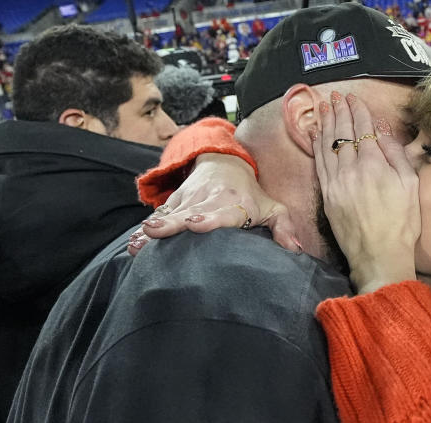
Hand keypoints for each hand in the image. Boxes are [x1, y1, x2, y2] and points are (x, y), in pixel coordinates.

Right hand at [127, 154, 295, 255]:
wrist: (224, 163)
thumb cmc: (251, 194)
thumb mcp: (272, 207)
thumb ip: (284, 228)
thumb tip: (296, 251)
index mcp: (233, 203)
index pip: (221, 212)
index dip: (208, 219)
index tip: (196, 224)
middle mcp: (207, 200)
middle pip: (188, 213)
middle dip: (173, 223)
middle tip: (156, 232)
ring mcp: (188, 201)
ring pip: (169, 215)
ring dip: (155, 228)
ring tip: (141, 239)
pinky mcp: (174, 203)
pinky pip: (159, 216)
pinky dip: (145, 229)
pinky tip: (134, 244)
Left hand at [312, 91, 419, 293]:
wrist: (379, 256)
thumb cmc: (401, 224)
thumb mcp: (410, 186)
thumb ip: (395, 155)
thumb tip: (382, 132)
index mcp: (374, 165)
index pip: (363, 129)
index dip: (358, 111)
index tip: (354, 98)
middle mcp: (351, 170)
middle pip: (342, 133)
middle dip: (339, 112)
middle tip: (335, 97)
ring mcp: (335, 183)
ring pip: (327, 145)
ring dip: (325, 124)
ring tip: (323, 108)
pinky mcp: (327, 196)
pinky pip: (319, 164)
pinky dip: (316, 146)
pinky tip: (315, 135)